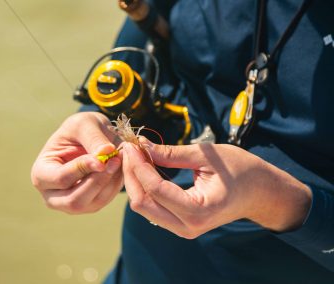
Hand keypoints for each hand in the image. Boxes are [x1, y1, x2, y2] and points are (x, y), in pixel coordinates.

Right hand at [31, 112, 122, 213]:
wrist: (91, 135)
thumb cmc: (80, 128)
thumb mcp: (84, 124)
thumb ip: (93, 139)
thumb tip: (106, 153)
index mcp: (41, 173)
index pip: (61, 179)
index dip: (83, 169)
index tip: (102, 158)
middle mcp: (52, 195)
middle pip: (75, 200)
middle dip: (98, 181)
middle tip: (116, 160)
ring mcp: (70, 204)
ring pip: (93, 203)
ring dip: (110, 182)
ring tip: (119, 159)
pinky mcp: (89, 205)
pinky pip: (105, 200)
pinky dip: (115, 185)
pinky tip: (120, 167)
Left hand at [122, 139, 311, 238]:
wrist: (260, 193)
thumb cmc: (241, 170)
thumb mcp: (207, 156)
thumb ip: (172, 153)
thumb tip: (142, 146)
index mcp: (198, 211)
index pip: (155, 189)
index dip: (138, 165)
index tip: (131, 144)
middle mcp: (187, 227)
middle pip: (142, 203)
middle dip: (131, 174)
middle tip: (129, 148)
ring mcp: (182, 229)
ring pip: (143, 207)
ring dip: (135, 180)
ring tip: (136, 155)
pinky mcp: (179, 224)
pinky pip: (152, 207)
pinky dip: (144, 187)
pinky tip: (144, 167)